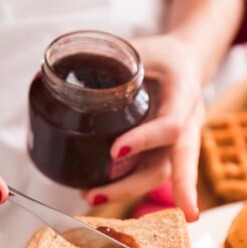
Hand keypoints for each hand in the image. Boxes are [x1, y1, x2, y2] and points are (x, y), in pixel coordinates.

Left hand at [82, 35, 203, 221]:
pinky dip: (127, 187)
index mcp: (184, 92)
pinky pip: (151, 174)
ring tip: (92, 197)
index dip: (145, 140)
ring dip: (128, 192)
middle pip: (176, 165)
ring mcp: (180, 143)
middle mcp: (189, 122)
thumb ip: (109, 56)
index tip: (115, 152)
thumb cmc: (163, 56)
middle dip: (147, 189)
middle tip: (106, 200)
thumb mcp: (141, 47)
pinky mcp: (167, 153)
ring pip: (160, 175)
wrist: (190, 64)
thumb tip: (56, 69)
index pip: (172, 125)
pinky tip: (101, 193)